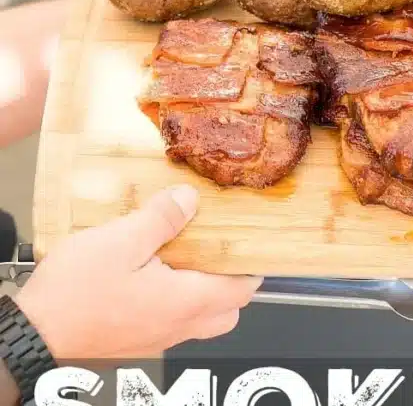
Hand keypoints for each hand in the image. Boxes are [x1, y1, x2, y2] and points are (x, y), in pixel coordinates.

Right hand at [15, 185, 262, 359]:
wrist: (33, 332)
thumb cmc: (77, 291)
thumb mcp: (121, 241)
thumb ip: (162, 219)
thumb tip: (190, 199)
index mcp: (184, 302)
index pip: (240, 290)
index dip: (253, 267)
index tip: (252, 245)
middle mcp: (177, 326)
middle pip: (228, 312)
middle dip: (235, 284)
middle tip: (225, 252)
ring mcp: (158, 337)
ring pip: (203, 321)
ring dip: (210, 295)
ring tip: (194, 261)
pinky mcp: (138, 340)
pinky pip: (176, 324)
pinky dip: (183, 303)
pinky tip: (161, 277)